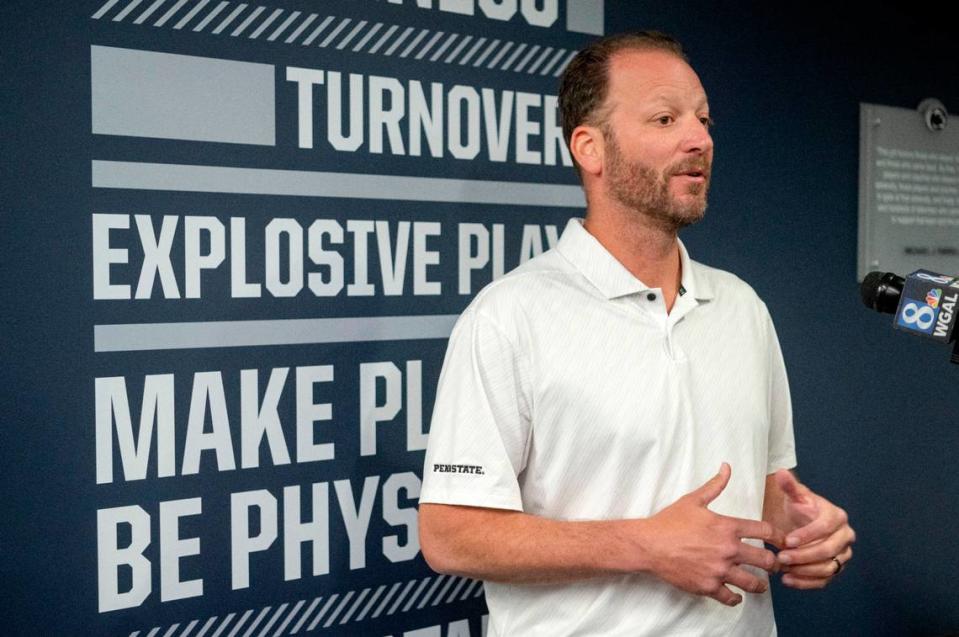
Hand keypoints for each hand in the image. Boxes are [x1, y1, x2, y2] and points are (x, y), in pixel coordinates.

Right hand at [642, 463, 783, 605]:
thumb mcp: (693, 500)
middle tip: (773, 566)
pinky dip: (736, 598)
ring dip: (760, 585)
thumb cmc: (670, 521)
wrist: (649, 544)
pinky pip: (731, 598)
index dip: (778, 536)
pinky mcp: (708, 586)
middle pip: (766, 561)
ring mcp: (719, 570)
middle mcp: (728, 550)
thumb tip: (727, 467)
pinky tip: (736, 595)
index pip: (766, 531)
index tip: (780, 541)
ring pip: (753, 583)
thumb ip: (715, 485)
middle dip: (773, 564)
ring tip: (760, 584)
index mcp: (728, 527)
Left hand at [772, 469, 854, 589]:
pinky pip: (825, 580)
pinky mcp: (835, 568)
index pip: (825, 528)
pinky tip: (788, 581)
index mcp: (837, 517)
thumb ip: (789, 485)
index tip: (787, 541)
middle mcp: (845, 536)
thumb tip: (782, 473)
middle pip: (828, 550)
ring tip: (783, 570)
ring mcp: (843, 554)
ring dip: (805, 571)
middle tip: (781, 558)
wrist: (801, 522)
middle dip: (804, 555)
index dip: (808, 535)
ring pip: (829, 568)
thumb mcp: (794, 496)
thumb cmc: (799, 508)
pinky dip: (807, 583)